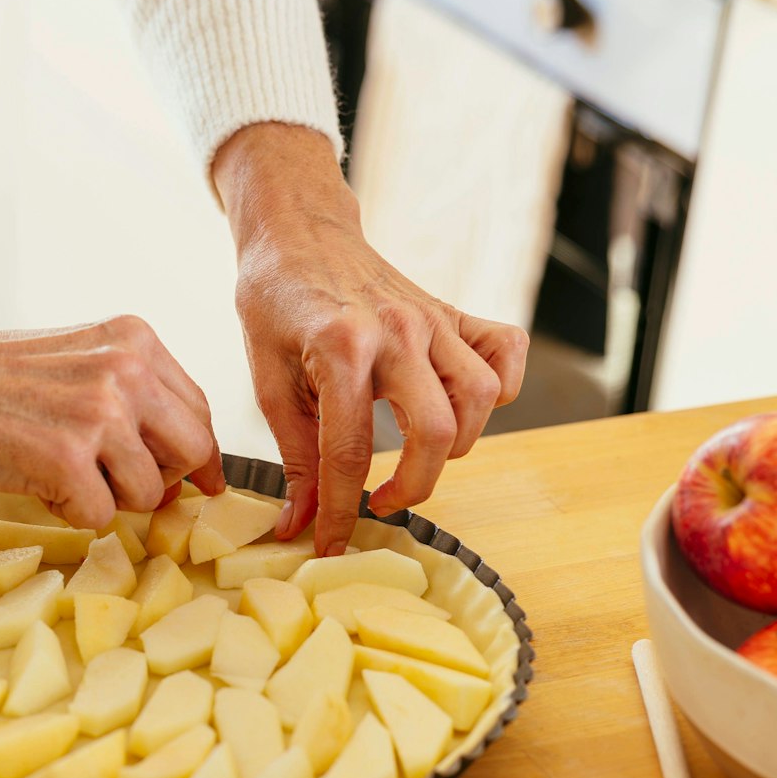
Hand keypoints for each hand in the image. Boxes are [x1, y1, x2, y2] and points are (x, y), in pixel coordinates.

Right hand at [0, 253, 221, 526]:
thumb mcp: (75, 364)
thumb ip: (131, 400)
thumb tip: (185, 476)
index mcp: (134, 340)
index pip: (196, 410)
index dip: (194, 455)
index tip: (198, 484)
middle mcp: (128, 369)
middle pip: (190, 452)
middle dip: (160, 481)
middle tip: (113, 486)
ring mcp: (101, 413)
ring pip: (147, 493)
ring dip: (106, 499)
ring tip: (53, 470)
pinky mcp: (69, 458)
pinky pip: (100, 516)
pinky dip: (67, 512)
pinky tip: (32, 480)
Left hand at [214, 123, 528, 555]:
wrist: (298, 233)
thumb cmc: (275, 306)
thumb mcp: (270, 382)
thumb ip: (294, 455)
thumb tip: (301, 524)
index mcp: (341, 347)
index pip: (349, 451)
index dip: (339, 510)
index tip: (330, 544)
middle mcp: (398, 329)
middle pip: (436, 432)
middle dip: (413, 486)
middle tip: (381, 503)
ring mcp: (434, 318)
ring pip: (482, 398)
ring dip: (456, 446)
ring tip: (415, 458)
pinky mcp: (454, 312)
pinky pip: (506, 352)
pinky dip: (501, 387)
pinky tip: (464, 408)